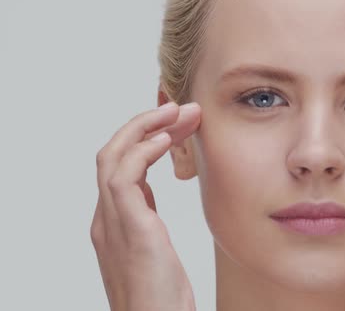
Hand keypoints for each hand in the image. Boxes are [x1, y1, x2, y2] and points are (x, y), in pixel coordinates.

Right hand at [91, 102, 200, 310]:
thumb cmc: (161, 297)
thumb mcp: (153, 249)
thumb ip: (145, 220)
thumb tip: (149, 193)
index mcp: (113, 220)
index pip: (121, 165)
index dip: (145, 138)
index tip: (177, 125)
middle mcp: (106, 217)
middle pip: (114, 153)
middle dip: (145, 125)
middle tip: (181, 109)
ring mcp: (112, 222)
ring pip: (113, 156)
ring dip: (144, 128)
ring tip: (177, 112)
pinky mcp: (128, 229)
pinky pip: (124, 177)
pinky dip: (141, 151)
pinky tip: (166, 139)